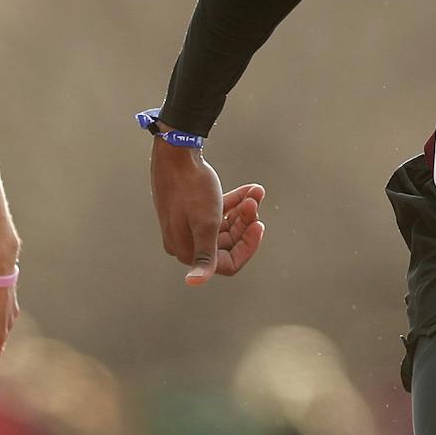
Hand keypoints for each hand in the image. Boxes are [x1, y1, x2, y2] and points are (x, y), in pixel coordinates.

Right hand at [150, 142, 265, 283]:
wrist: (176, 152)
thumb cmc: (192, 187)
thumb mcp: (206, 223)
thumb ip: (205, 255)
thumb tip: (193, 282)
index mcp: (187, 250)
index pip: (227, 263)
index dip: (247, 247)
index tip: (260, 224)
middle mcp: (185, 242)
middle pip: (227, 243)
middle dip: (245, 222)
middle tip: (254, 201)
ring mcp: (186, 225)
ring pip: (225, 226)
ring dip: (243, 210)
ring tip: (255, 191)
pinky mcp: (189, 209)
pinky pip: (217, 213)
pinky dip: (234, 202)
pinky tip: (250, 189)